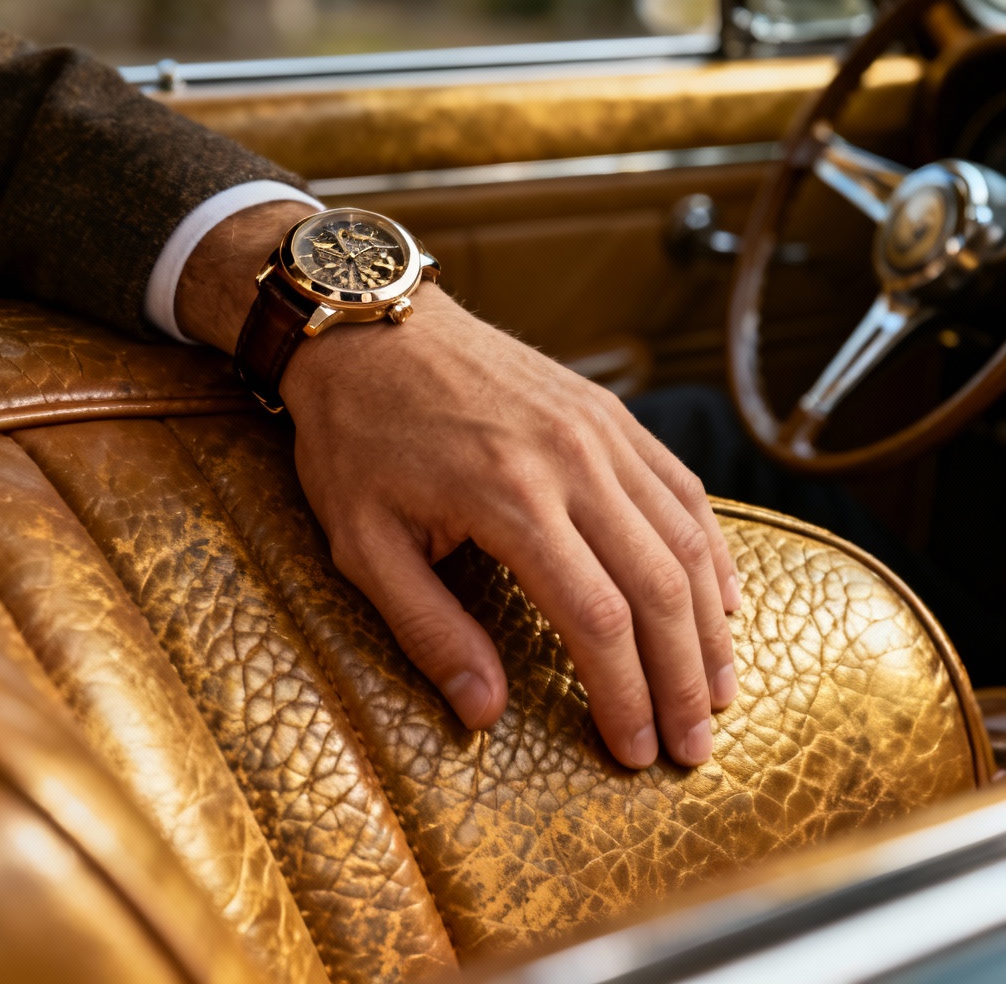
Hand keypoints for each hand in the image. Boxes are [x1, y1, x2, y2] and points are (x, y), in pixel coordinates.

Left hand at [177, 202, 740, 768]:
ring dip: (709, 623)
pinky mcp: (609, 412)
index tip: (636, 750)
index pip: (597, 618)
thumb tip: (486, 710)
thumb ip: (429, 629)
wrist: (372, 328)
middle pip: (660, 587)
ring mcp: (600, 431)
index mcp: (510, 500)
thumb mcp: (363, 542)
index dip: (625, 694)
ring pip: (685, 538)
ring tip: (719, 686)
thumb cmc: (358, 435)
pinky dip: (709, 547)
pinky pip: (681, 486)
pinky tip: (719, 594)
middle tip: (694, 745)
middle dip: (683, 678)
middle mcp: (574, 463)